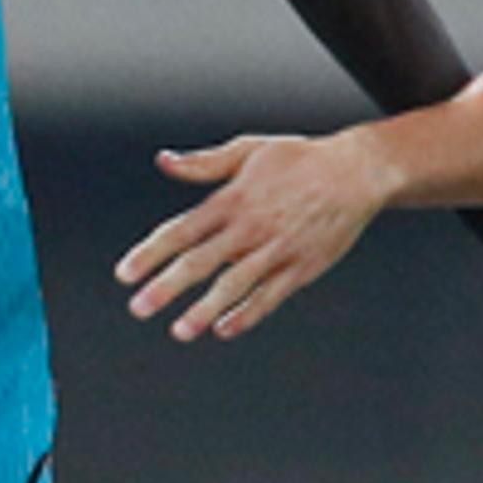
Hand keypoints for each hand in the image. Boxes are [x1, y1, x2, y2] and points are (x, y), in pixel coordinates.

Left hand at [117, 132, 396, 341]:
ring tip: (179, 331)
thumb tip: (164, 161)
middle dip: (166, 287)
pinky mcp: (303, 268)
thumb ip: (204, 163)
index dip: (150, 253)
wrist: (358, 172)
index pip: (181, 230)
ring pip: (234, 285)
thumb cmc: (300, 159)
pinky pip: (271, 297)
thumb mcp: (249, 151)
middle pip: (201, 261)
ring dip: (205, 309)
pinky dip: (248, 314)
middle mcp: (250, 227)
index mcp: (232, 199)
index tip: (124, 274)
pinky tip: (225, 329)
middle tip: (138, 309)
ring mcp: (277, 250)